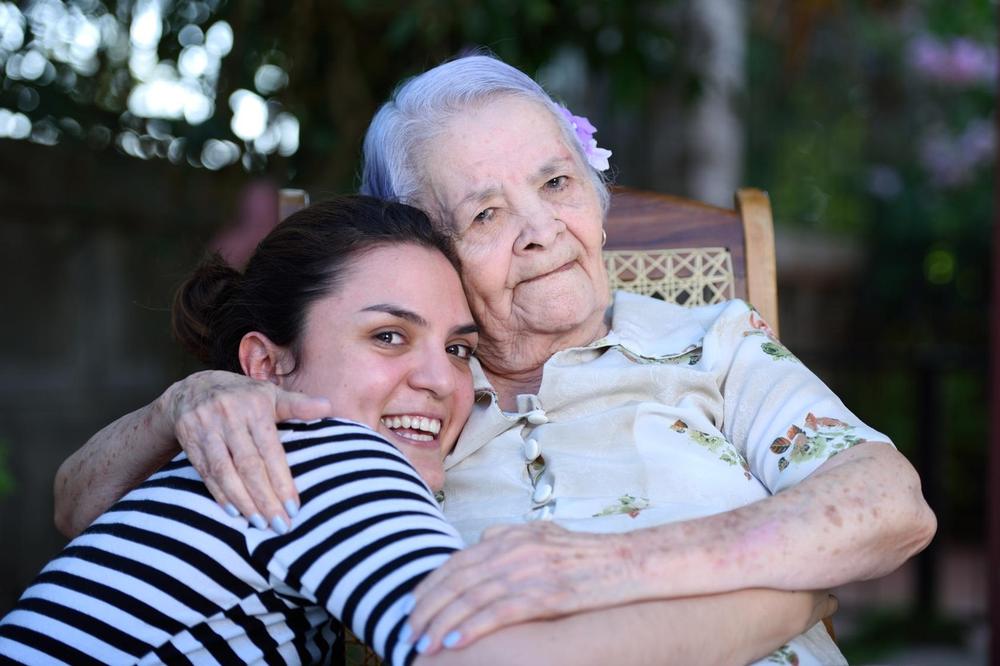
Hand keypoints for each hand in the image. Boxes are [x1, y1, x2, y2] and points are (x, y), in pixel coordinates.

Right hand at [159, 370, 330, 530]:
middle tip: (280, 525)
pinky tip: (234, 512)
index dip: (282, 480)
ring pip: (224, 471)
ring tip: (259, 523)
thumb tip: (328, 406)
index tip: (294, 507)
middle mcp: (229, 416)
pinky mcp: (189, 440)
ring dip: (242, 501)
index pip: (270, 450)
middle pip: (248, 465)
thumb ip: (298, 405)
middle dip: (265, 498)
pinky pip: (205, 472)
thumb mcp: (271, 395)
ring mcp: (206, 428)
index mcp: (255, 406)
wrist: (193, 389)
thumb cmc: (244, 397)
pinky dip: (219, 494)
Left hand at [403, 522, 639, 655]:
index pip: (456, 562)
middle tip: (408, 632)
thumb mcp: (544, 535)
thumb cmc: (587, 555)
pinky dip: (472, 627)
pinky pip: (500, 612)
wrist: (631, 561)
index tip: (410, 607)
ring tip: (424, 645)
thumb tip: (481, 542)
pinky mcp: (548, 593)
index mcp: (511, 536)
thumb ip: (509, 538)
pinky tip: (454, 642)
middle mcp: (515, 549)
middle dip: (427, 608)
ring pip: (472, 597)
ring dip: (442, 623)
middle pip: (456, 580)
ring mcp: (530, 570)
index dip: (429, 586)